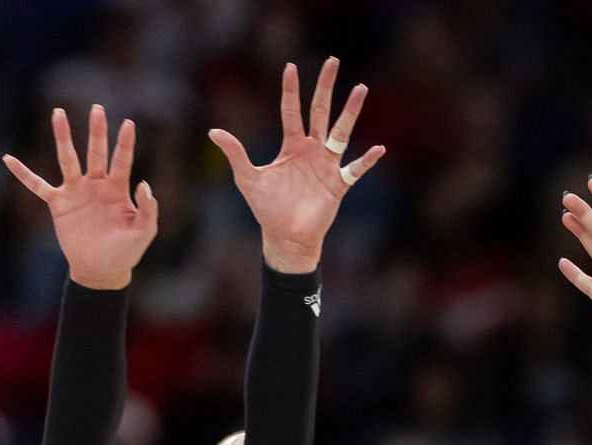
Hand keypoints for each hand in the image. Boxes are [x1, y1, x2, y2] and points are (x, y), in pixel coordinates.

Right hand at [4, 106, 158, 290]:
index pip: (122, 161)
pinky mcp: (58, 204)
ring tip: (58, 113)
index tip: (129, 123)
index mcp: (118, 190)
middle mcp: (96, 185)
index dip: (125, 143)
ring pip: (67, 159)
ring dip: (63, 137)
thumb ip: (148, 211)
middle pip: (95, 152)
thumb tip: (144, 184)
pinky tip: (9, 160)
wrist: (102, 270)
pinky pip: (37, 185)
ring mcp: (76, 192)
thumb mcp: (144, 234)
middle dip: (96, 131)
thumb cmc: (126, 252)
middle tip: (97, 108)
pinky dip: (23, 174)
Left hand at [208, 58, 385, 272]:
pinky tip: (378, 149)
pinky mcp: (338, 184)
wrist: (286, 236)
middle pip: (321, 111)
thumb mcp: (248, 178)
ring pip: (342, 131)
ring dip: (351, 111)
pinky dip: (367, 160)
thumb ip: (236, 153)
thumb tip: (214, 131)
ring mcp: (327, 165)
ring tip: (360, 89)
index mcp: (291, 145)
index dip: (291, 89)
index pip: (291, 110)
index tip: (291, 66)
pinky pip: (356, 169)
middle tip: (333, 62)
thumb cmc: (267, 208)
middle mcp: (312, 150)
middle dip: (326, 86)